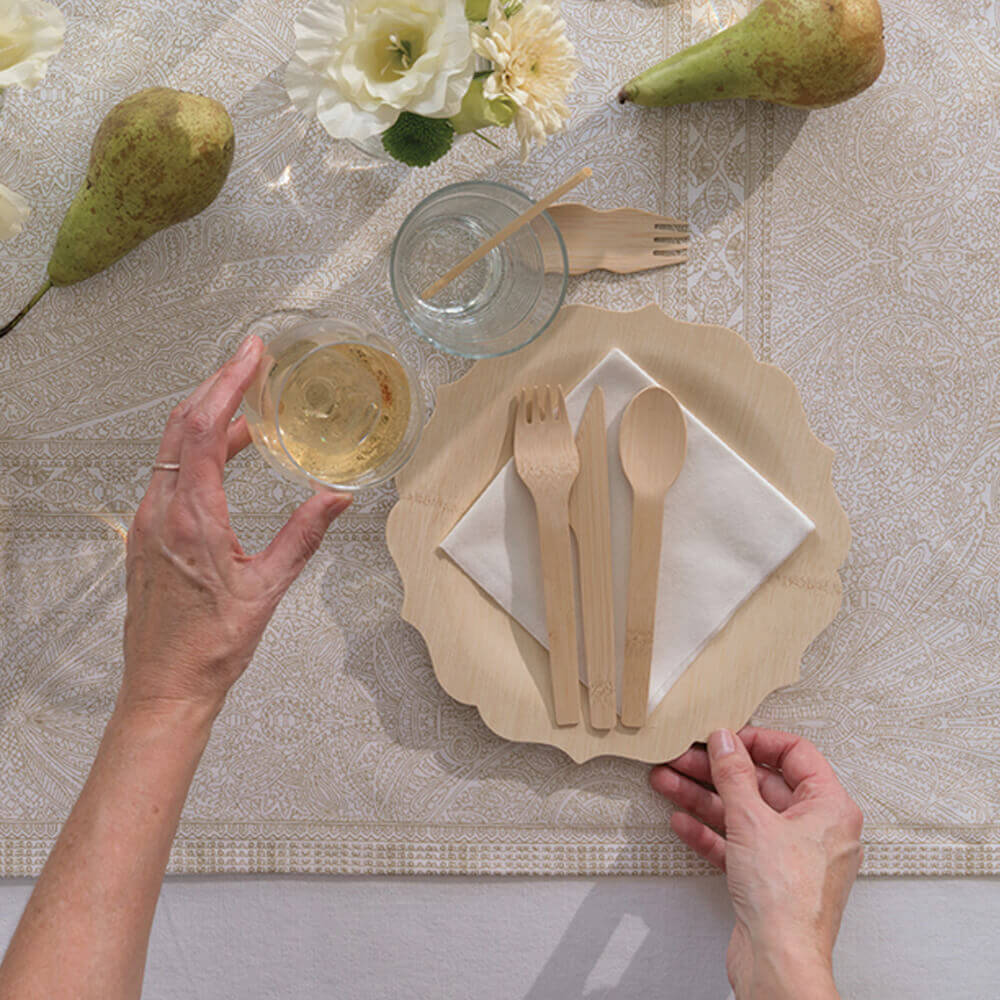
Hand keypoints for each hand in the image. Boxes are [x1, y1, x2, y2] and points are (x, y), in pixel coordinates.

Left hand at [122, 335, 351, 716]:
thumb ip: (303, 535)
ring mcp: (147, 521)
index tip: (251, 356)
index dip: (227, 384)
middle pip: (181, 425)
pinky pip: (170, 471)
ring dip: (206, 415)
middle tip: (250, 360)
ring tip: (246, 399)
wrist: (165, 686)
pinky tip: (224, 450)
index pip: (202, 429)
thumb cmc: (210, 646)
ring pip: (172, 447)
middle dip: (216, 385)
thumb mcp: (267, 588)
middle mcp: (160, 512)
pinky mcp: (147, 533)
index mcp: (191, 519)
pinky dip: (197, 447)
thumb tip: (336, 496)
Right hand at [650, 728, 863, 999]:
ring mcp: (791, 856)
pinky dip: (710, 832)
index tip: (726, 739)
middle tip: (684, 758)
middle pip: (762, 784)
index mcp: (830, 808)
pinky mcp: (769, 880)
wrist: (779, 963)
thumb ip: (734, 775)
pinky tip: (682, 821)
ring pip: (743, 814)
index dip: (757, 741)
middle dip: (717, 772)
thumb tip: (725, 742)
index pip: (796, 754)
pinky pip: (737, 844)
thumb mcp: (752, 820)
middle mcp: (816, 830)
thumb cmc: (787, 901)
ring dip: (704, 797)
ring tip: (669, 782)